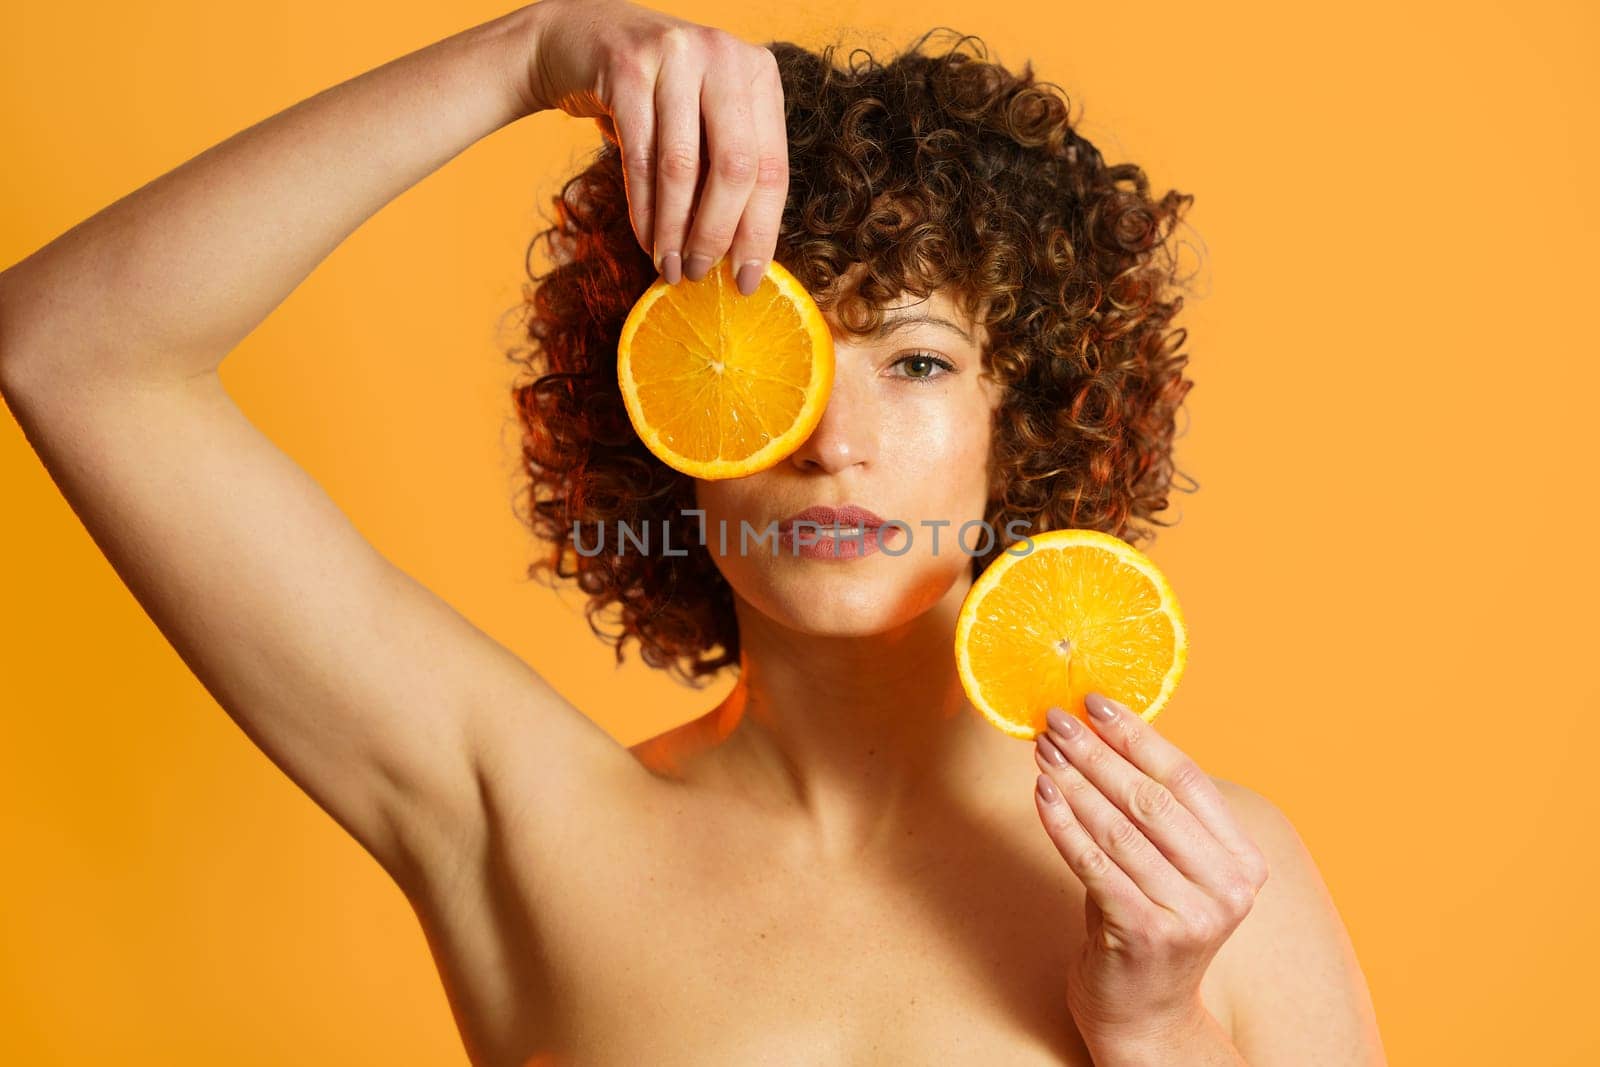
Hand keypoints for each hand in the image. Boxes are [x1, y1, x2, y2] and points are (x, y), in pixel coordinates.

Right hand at [520, 0, 788, 293]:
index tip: (749, 280)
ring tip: (669, 266)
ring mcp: (676, 56)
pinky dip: (644, 209)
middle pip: (735, 168)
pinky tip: (647, 239)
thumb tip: (742, 256)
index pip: (773, 167)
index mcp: (759, 74)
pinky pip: (639, 157)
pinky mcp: (627, 68)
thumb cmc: (656, 95)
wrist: (581, 37)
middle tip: (700, 274)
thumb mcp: (705, 118)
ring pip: (682, 167)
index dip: (761, 232)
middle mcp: (725, 56)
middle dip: (717, 234)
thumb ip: (727, 169)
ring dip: (674, 229)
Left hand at [1032, 692, 1270, 1042]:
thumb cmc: (1146, 924)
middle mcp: (1228, 887)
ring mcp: (1191, 914)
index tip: (1096, 702)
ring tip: (1043, 752)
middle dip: (1097, 753)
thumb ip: (1149, 812)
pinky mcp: (1146, 934)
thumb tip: (1097, 732)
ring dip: (1074, 782)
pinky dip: (1063, 824)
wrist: (1144, 1014)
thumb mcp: (1163, 866)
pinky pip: (1094, 865)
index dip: (1138, 736)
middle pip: (1151, 799)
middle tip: (1057, 721)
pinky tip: (1040, 794)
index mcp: (1242, 861)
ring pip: (1119, 829)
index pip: (1187, 779)